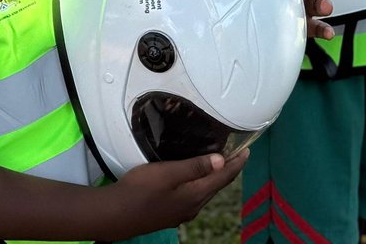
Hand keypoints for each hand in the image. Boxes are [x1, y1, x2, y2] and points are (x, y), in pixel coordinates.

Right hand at [111, 150, 248, 229]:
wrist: (118, 214)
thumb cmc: (141, 189)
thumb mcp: (168, 173)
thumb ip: (194, 167)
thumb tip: (221, 161)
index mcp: (195, 195)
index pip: (222, 178)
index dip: (236, 164)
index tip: (247, 151)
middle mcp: (193, 206)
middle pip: (216, 185)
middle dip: (228, 169)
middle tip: (236, 152)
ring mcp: (182, 212)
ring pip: (206, 191)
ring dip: (215, 177)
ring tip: (219, 161)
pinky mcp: (172, 212)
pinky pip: (195, 195)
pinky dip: (202, 183)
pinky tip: (195, 177)